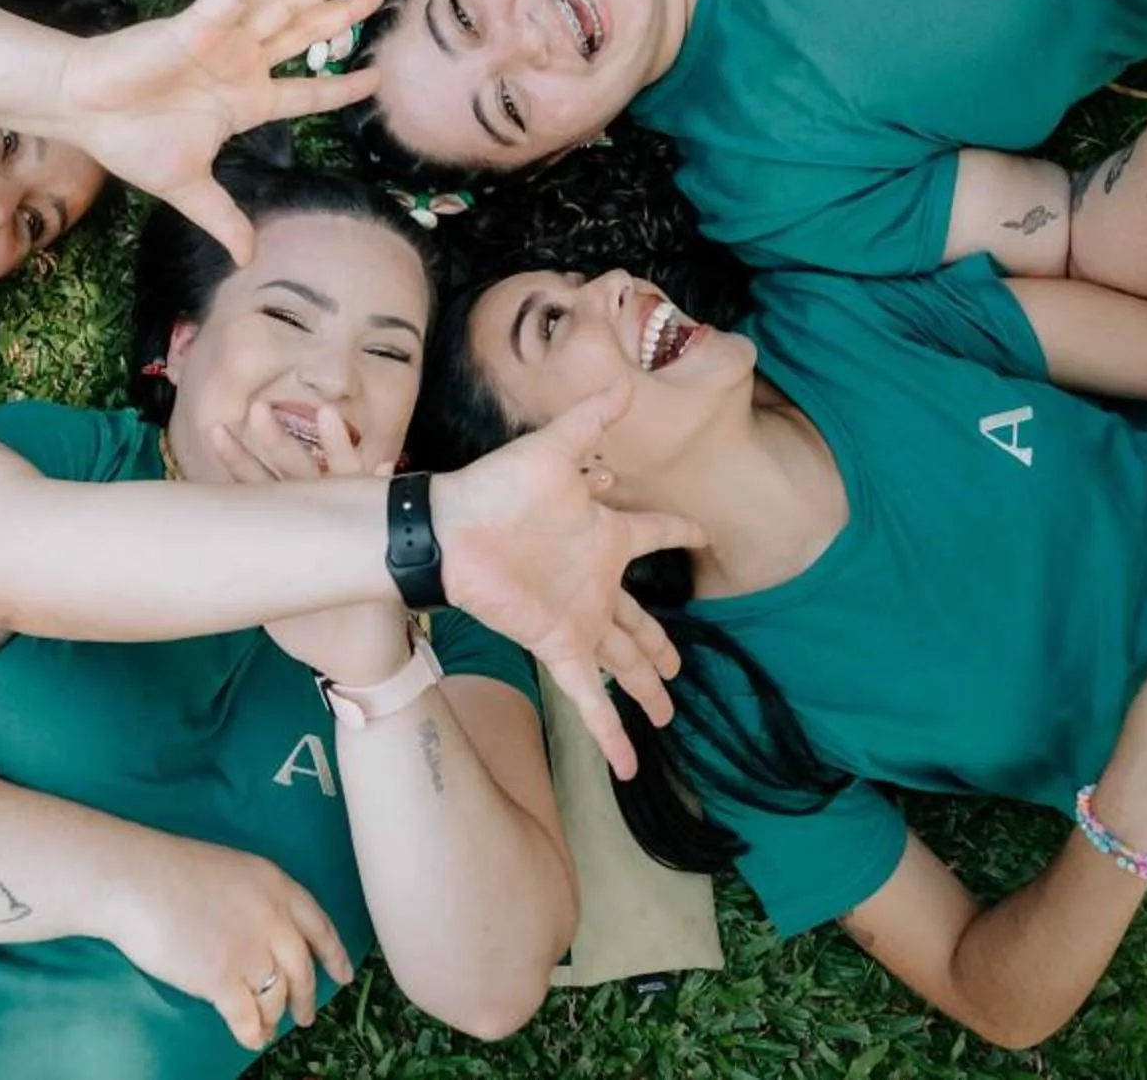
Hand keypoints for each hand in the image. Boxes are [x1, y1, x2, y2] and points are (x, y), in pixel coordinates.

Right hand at [51, 0, 384, 260]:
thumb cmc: (129, 141)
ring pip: (283, 6)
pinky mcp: (197, 24)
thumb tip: (247, 260)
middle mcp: (242, 64)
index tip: (376, 76)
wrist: (84, 113)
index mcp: (245, 101)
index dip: (342, 84)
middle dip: (344, 14)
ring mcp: (224, 40)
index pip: (307, 90)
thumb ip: (223, 218)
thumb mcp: (189, 189)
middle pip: (307, 35)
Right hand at [105, 838, 355, 1050]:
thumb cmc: (169, 870)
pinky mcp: (222, 980)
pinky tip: (250, 1038)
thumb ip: (257, 902)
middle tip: (305, 1016)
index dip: (334, 955)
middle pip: (302, 970)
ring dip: (273, 1018)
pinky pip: (249, 1018)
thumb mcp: (231, 871)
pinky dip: (252, 1033)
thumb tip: (265, 938)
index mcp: (276, 886)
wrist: (134, 880)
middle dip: (306, 999)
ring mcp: (249, 951)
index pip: (319, 926)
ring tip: (265, 1028)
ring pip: (276, 998)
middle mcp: (272, 919)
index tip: (344, 976)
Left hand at [235, 418, 425, 681]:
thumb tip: (201, 548)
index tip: (216, 431)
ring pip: (341, 480)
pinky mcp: (379, 551)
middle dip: (278, 442)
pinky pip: (386, 512)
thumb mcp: (269, 594)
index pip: (258, 487)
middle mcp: (321, 520)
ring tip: (327, 416)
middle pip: (294, 472)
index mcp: (290, 527)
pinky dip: (383, 489)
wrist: (355, 657)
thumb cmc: (310, 626)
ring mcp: (352, 529)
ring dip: (336, 447)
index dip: (238, 462)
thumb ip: (247, 567)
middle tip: (257, 411)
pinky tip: (384, 467)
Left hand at [430, 386, 701, 778]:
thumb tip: (622, 381)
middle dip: (659, 647)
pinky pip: (588, 695)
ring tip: (667, 715)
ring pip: (622, 662)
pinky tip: (627, 765)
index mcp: (601, 533)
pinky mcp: (557, 642)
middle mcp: (593, 581)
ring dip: (645, 692)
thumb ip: (589, 419)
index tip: (699, 533)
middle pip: (638, 623)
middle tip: (679, 669)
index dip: (677, 531)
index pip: (651, 532)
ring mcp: (577, 616)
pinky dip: (608, 732)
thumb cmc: (494, 486)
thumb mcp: (551, 448)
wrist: (447, 528)